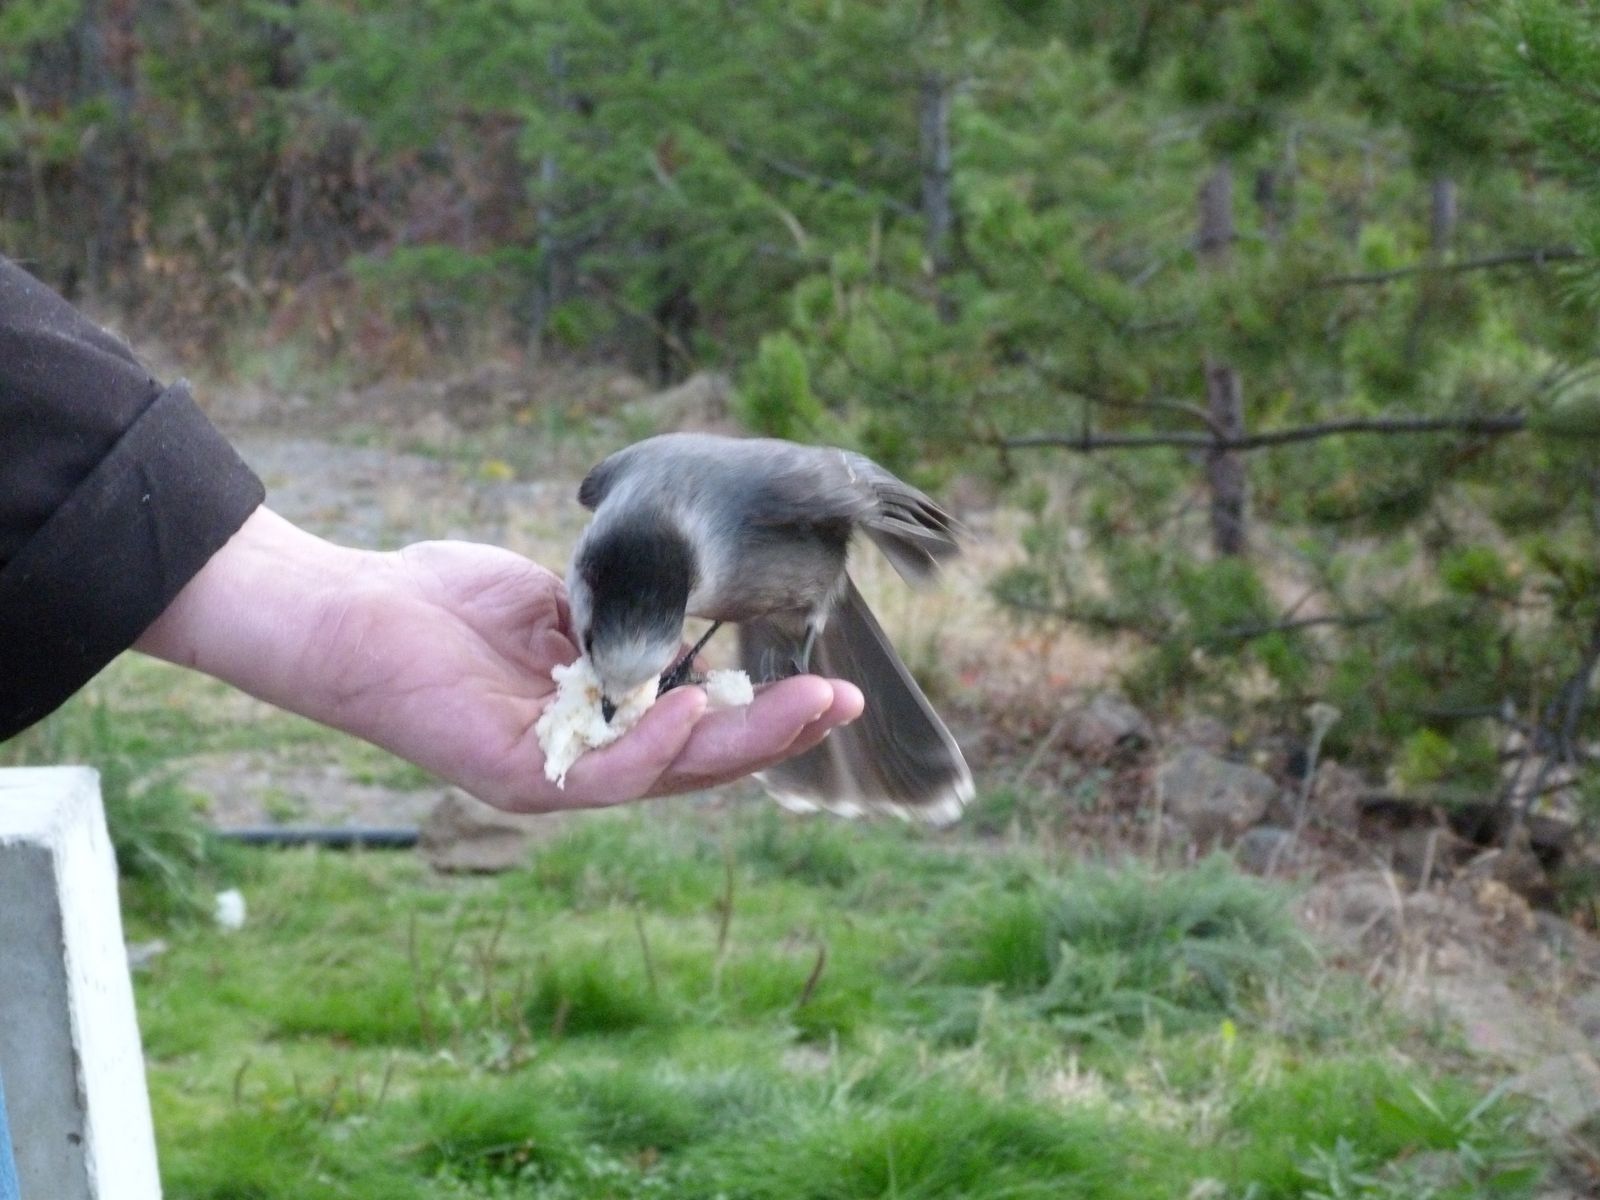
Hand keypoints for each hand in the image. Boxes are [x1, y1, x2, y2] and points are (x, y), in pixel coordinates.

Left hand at [136, 507, 863, 811]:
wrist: (346, 611)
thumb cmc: (439, 601)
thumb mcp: (557, 604)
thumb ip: (622, 624)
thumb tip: (687, 630)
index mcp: (600, 721)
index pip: (700, 729)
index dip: (767, 711)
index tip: (826, 679)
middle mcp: (586, 760)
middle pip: (703, 763)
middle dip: (780, 733)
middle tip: (844, 701)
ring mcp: (556, 777)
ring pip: (670, 775)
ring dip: (745, 742)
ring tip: (807, 703)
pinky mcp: (518, 778)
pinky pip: (605, 772)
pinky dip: (657, 742)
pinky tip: (697, 704)